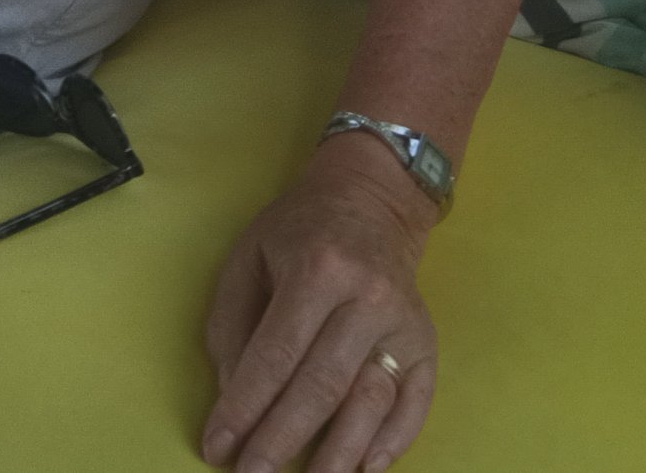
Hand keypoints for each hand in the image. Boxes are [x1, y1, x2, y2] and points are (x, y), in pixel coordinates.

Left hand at [200, 139, 440, 472]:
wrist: (372, 199)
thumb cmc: (298, 230)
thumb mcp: (249, 257)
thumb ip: (233, 325)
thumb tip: (234, 396)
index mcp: (316, 269)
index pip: (276, 354)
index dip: (244, 407)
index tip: (217, 447)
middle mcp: (367, 298)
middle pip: (322, 385)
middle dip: (282, 439)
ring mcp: (404, 323)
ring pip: (371, 401)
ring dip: (339, 454)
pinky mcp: (427, 342)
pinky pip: (416, 403)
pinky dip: (394, 442)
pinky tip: (366, 468)